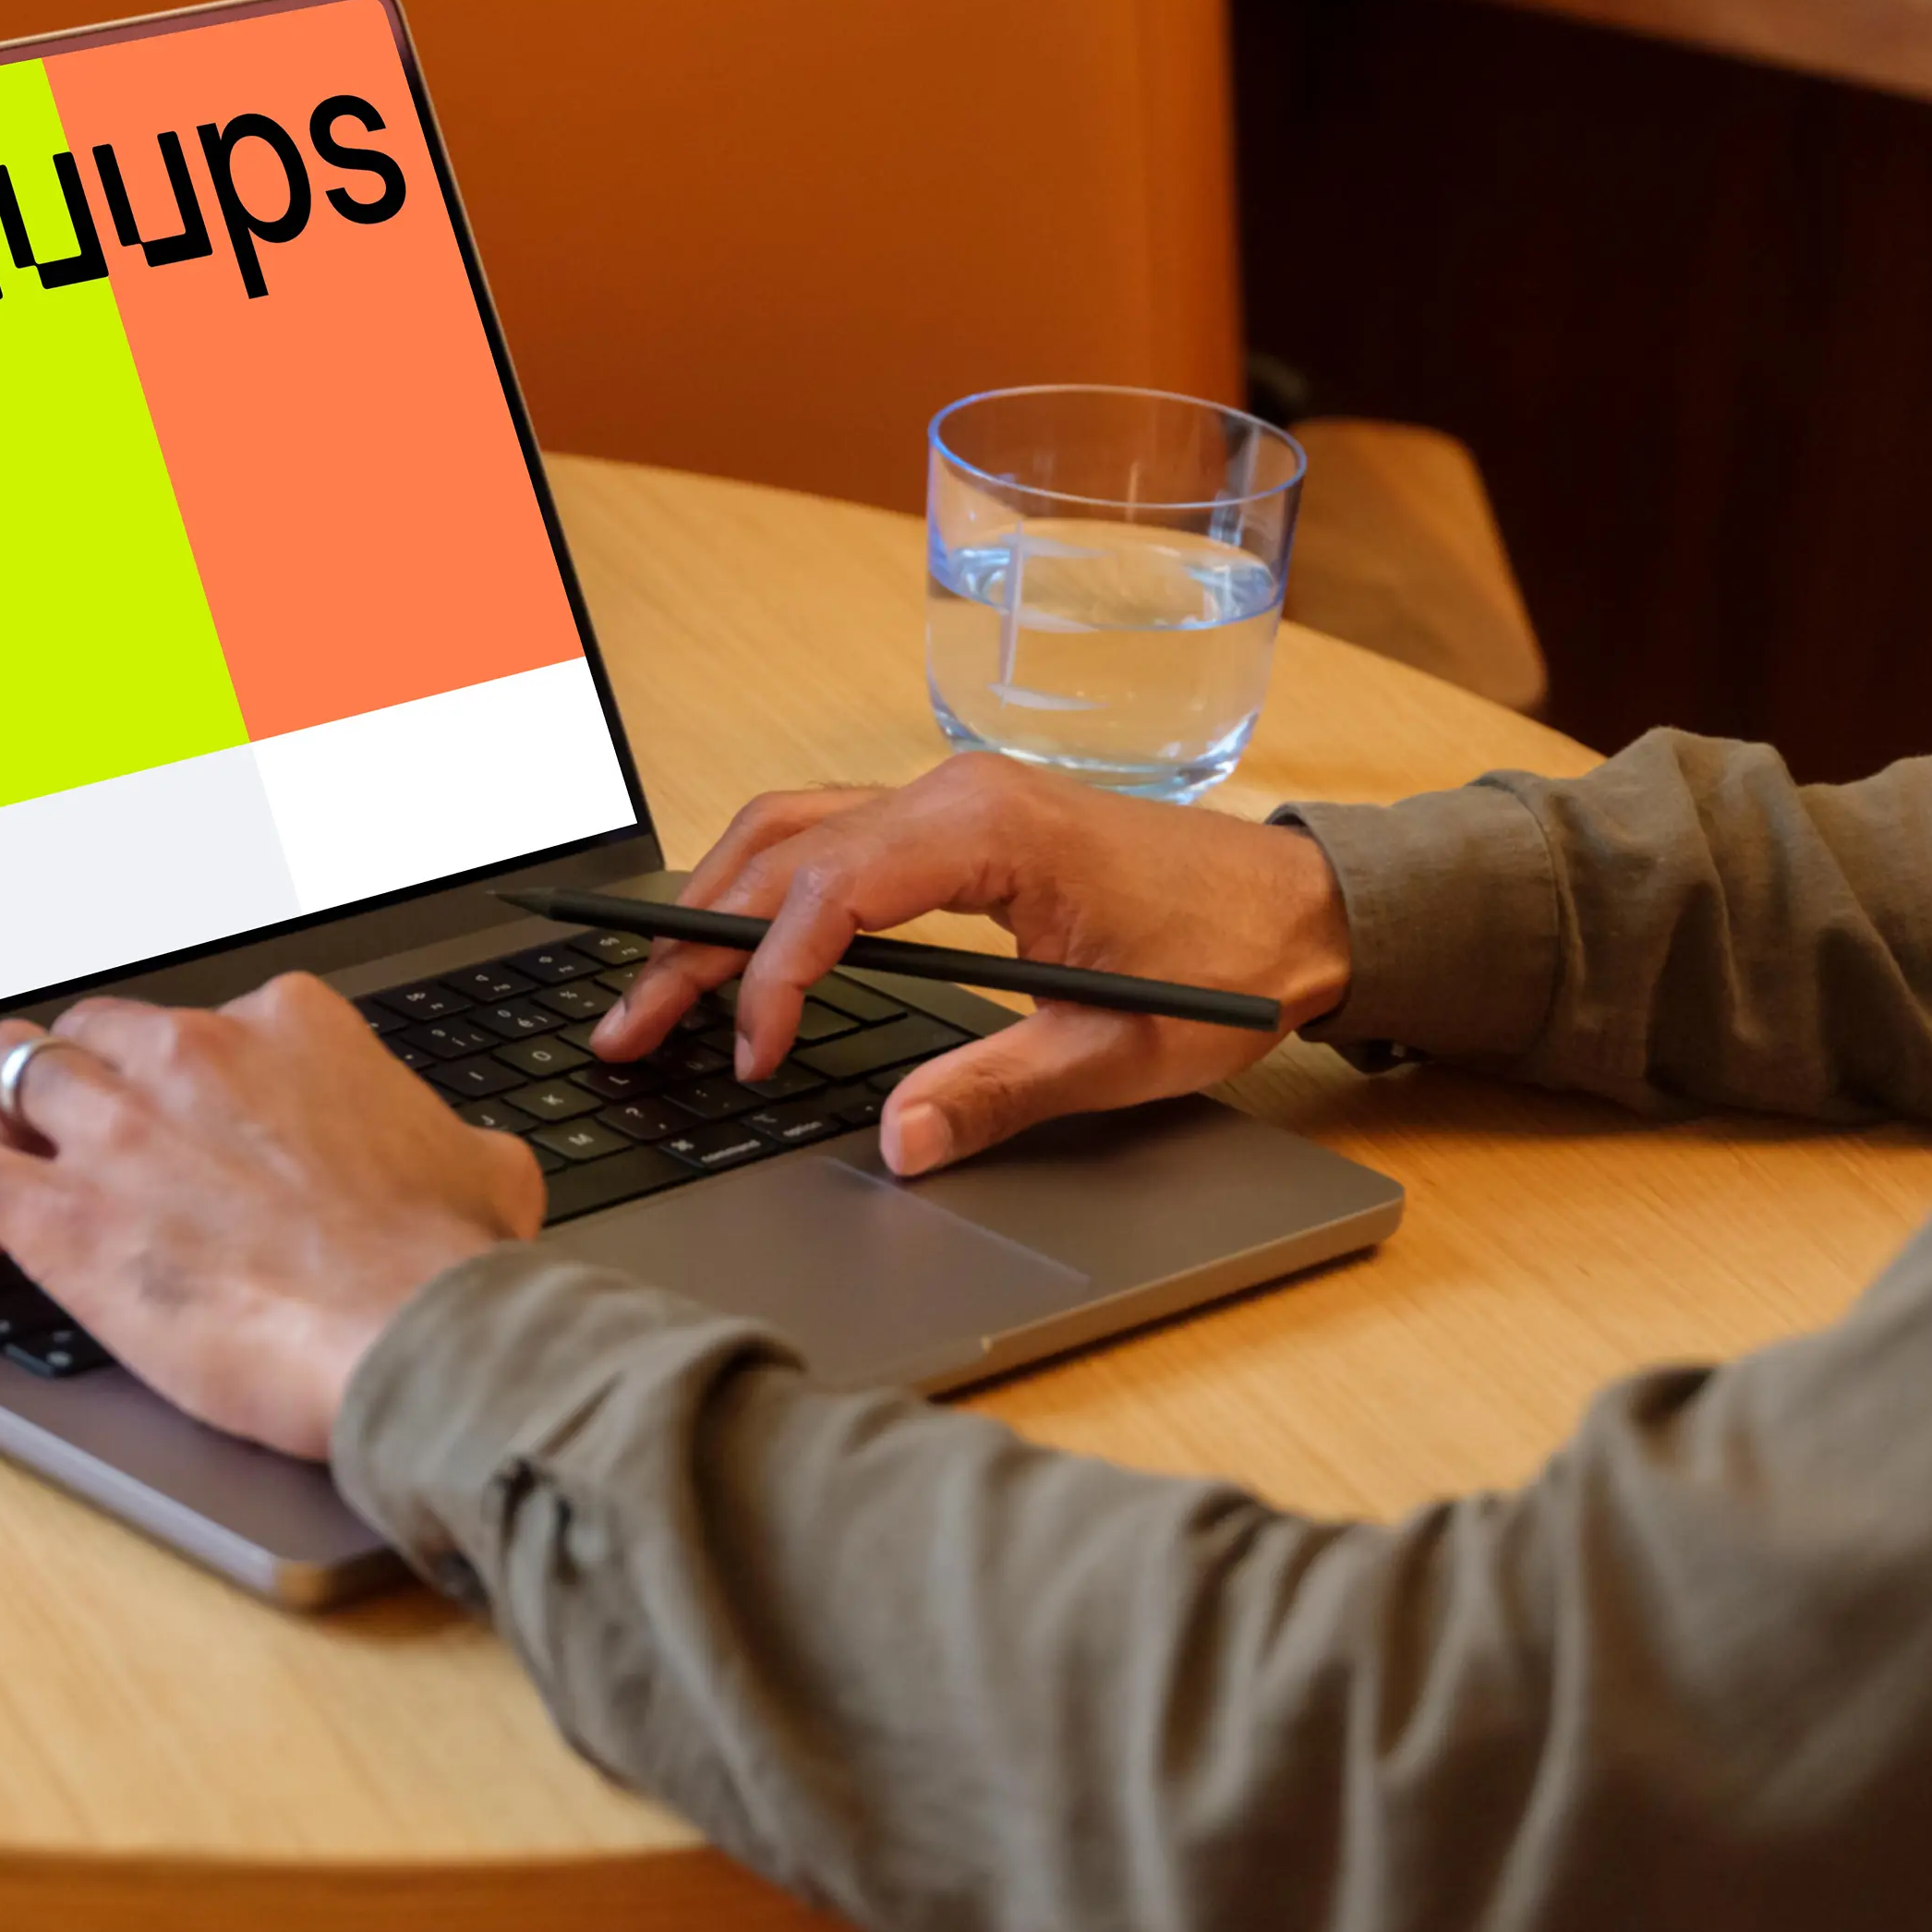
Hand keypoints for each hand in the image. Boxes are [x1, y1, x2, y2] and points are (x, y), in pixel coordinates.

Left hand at [0, 979, 541, 1461]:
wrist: (409, 1333)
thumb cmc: (443, 1265)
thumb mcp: (482, 1171)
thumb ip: (452, 1144)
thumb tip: (470, 1162)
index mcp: (286, 1027)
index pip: (204, 1021)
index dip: (189, 1082)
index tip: (195, 1131)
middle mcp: (190, 1054)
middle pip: (95, 1032)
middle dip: (88, 1084)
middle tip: (100, 1148)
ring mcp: (116, 1128)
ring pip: (9, 1068)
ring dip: (6, 1114)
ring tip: (18, 1165)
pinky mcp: (60, 1215)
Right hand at [585, 759, 1355, 1175]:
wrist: (1300, 907)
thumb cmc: (1225, 961)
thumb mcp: (1118, 1050)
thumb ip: (997, 1090)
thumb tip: (898, 1139)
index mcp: (989, 827)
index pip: (831, 886)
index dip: (771, 976)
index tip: (749, 1053)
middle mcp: (954, 792)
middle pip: (780, 850)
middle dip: (695, 941)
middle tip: (630, 1026)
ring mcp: (948, 800)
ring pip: (788, 831)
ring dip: (713, 906)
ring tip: (653, 993)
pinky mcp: (950, 825)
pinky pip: (825, 838)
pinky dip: (761, 892)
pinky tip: (730, 953)